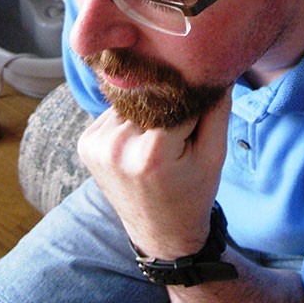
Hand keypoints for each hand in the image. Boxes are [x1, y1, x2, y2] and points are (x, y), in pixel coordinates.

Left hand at [77, 90, 231, 258]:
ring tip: (158, 139)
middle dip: (168, 105)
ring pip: (131, 102)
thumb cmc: (192, 193)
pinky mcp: (85, 143)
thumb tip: (218, 70)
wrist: (160, 232)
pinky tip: (139, 142)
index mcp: (152, 152)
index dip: (193, 103)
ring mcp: (96, 145)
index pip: (178, 99)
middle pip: (151, 99)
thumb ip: (217, 109)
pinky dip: (129, 119)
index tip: (199, 111)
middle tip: (179, 130)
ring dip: (147, 110)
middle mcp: (117, 146)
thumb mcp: (214, 155)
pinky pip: (114, 113)